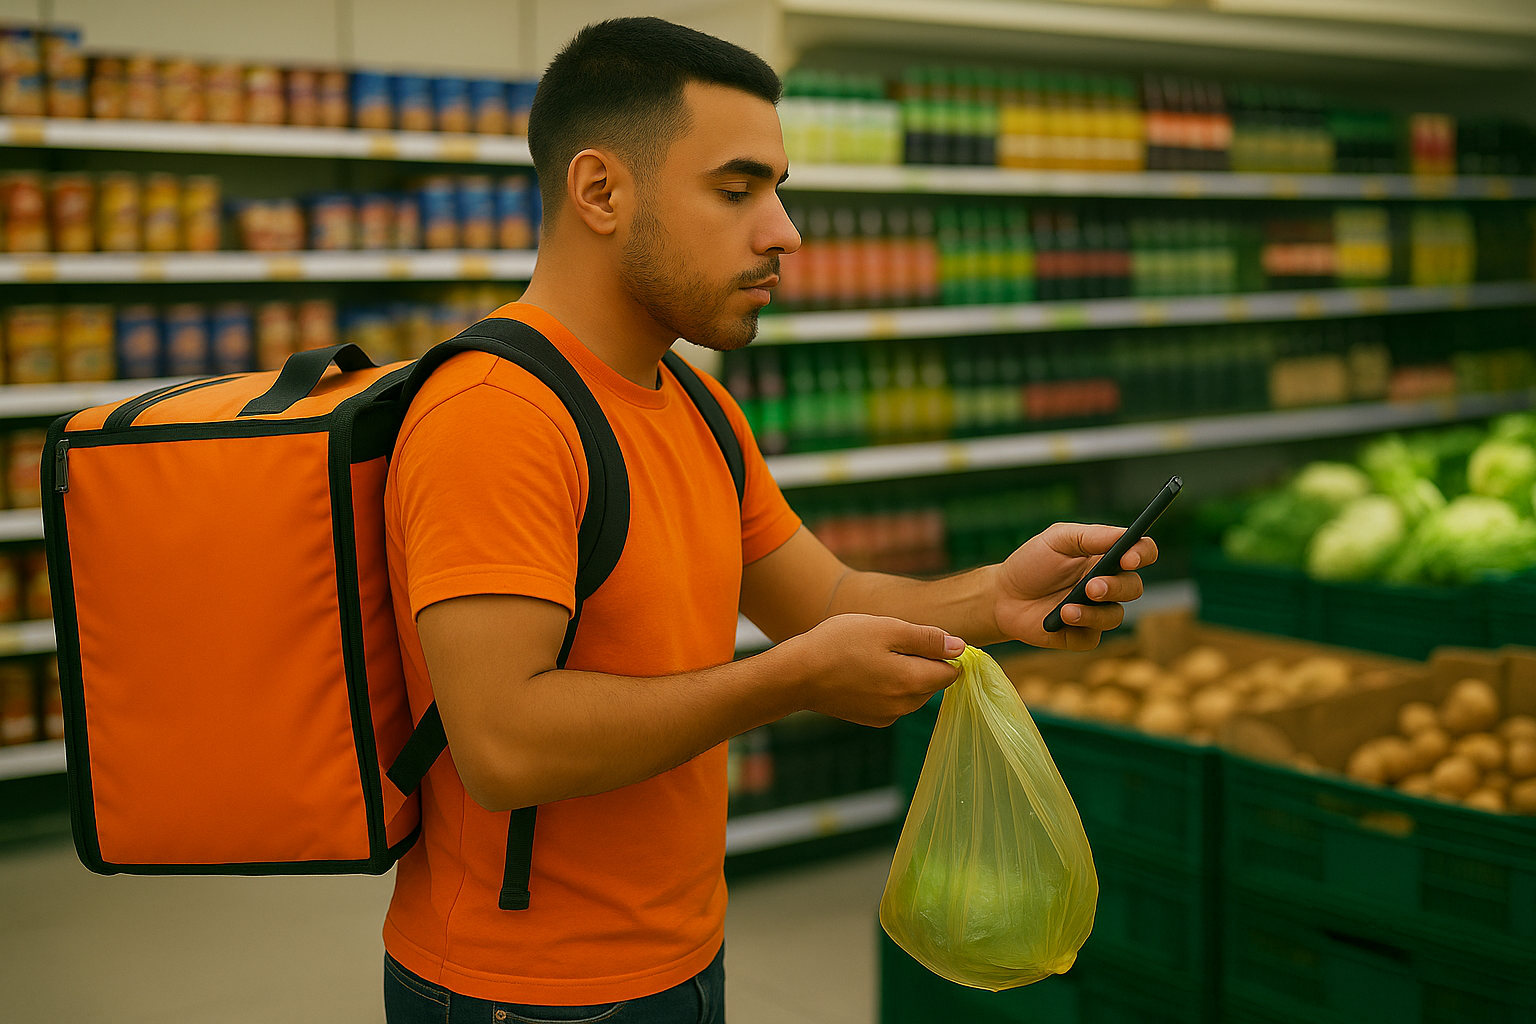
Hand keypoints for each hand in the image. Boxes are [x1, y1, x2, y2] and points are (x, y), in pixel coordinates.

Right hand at [773, 613, 962, 726]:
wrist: (797, 675)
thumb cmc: (840, 644)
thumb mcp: (886, 629)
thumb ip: (927, 639)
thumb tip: (960, 647)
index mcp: (914, 682)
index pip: (952, 671)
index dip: (944, 651)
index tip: (920, 636)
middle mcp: (906, 706)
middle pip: (932, 682)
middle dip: (921, 662)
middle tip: (889, 641)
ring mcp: (887, 716)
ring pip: (912, 692)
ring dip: (904, 673)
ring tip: (872, 654)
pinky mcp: (871, 720)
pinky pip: (893, 701)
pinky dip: (886, 686)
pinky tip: (863, 672)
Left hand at [991, 522, 1157, 650]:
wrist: (1003, 596)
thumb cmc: (1032, 563)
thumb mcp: (1057, 539)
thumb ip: (1091, 536)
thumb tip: (1125, 534)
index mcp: (1106, 557)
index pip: (1141, 553)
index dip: (1142, 554)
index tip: (1129, 558)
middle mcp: (1108, 585)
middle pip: (1133, 587)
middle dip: (1116, 587)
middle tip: (1093, 586)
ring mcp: (1097, 612)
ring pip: (1115, 616)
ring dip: (1095, 612)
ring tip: (1067, 609)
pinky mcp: (1083, 635)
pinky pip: (1094, 636)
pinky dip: (1080, 627)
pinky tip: (1060, 619)